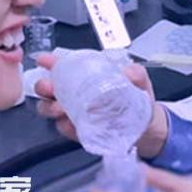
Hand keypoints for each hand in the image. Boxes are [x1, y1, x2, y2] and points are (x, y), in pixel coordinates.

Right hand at [34, 53, 168, 157]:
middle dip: (44, 86)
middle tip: (49, 88)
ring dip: (50, 107)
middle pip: (49, 88)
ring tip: (59, 108)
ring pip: (50, 108)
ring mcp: (75, 112)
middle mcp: (76, 92)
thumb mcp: (140, 80)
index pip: (65, 66)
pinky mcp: (79, 131)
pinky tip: (70, 124)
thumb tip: (125, 73)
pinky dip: (64, 126)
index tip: (43, 60)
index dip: (53, 62)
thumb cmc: (138, 97)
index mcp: (88, 75)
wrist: (147, 127)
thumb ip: (135, 73)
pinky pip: (64, 128)